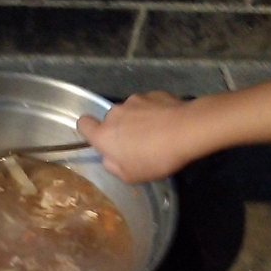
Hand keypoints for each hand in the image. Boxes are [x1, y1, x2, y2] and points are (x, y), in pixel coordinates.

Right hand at [76, 91, 197, 183]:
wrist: (187, 130)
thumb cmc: (154, 159)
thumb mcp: (129, 176)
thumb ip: (112, 165)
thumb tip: (109, 156)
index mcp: (104, 134)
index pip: (83, 124)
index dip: (89, 130)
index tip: (101, 139)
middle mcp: (115, 113)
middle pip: (110, 119)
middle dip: (120, 129)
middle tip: (137, 144)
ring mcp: (135, 100)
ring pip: (130, 111)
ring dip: (137, 120)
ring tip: (156, 133)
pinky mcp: (154, 93)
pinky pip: (148, 105)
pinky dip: (154, 112)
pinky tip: (168, 123)